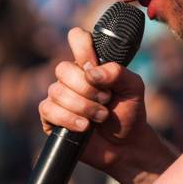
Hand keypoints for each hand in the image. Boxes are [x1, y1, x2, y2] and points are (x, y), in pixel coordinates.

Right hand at [37, 27, 153, 175]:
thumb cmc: (129, 113)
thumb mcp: (133, 88)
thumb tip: (91, 72)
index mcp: (90, 64)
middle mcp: (71, 78)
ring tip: (100, 117)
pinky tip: (84, 127)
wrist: (126, 145)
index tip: (95, 65)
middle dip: (87, 89)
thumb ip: (118, 73)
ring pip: (57, 92)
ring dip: (83, 107)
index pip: (77, 38)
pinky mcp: (51, 117)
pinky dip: (69, 119)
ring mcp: (59, 97)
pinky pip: (49, 110)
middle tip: (106, 101)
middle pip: (63, 69)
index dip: (83, 48)